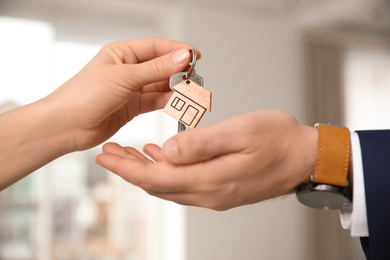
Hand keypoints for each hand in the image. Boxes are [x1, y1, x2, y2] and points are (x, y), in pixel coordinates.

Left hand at [46, 37, 198, 150]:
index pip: (156, 47)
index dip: (177, 49)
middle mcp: (127, 69)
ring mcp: (131, 89)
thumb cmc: (84, 96)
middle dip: (178, 71)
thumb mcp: (124, 77)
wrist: (67, 126)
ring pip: (160, 85)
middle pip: (160, 66)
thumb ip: (156, 69)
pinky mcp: (133, 107)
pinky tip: (176, 101)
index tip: (195, 55)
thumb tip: (181, 57)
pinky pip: (155, 101)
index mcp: (121, 53)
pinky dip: (167, 101)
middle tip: (194, 76)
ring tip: (188, 90)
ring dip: (174, 88)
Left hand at [96, 110, 317, 209]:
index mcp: (211, 180)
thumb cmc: (280, 140)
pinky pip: (184, 184)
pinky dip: (166, 172)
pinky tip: (160, 156)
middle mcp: (210, 193)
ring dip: (145, 171)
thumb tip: (166, 150)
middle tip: (109, 155)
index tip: (106, 158)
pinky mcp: (221, 188)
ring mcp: (215, 193)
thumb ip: (202, 143)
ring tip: (127, 154)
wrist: (306, 158)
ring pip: (169, 186)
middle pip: (158, 185)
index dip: (128, 168)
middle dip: (130, 171)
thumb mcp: (242, 132)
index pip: (157, 178)